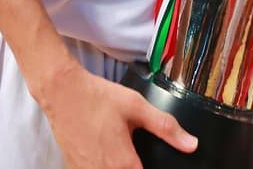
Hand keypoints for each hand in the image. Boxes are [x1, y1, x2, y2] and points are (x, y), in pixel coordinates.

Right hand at [38, 64, 196, 168]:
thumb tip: (191, 144)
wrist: (62, 92)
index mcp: (123, 163)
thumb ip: (166, 127)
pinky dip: (102, 166)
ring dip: (117, 167)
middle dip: (133, 167)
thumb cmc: (97, 98)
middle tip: (134, 155)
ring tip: (122, 154)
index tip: (149, 162)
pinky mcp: (75, 167)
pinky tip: (106, 156)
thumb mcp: (136, 107)